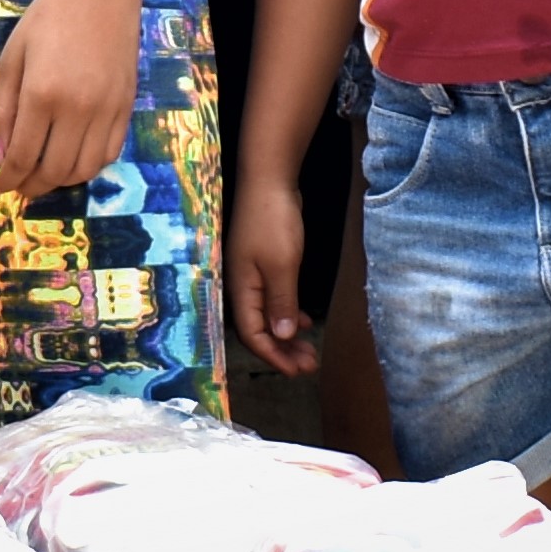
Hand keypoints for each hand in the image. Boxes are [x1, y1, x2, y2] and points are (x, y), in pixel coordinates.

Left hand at [0, 0, 140, 201]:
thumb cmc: (48, 17)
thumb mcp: (13, 57)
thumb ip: (4, 108)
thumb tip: (3, 153)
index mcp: (41, 95)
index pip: (23, 156)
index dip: (9, 179)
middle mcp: (77, 109)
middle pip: (54, 170)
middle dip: (32, 187)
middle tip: (20, 187)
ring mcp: (107, 110)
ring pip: (85, 168)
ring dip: (61, 181)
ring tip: (45, 176)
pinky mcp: (126, 106)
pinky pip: (110, 152)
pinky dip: (90, 166)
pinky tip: (74, 159)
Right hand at [224, 159, 315, 376]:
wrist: (268, 180)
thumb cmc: (272, 221)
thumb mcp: (282, 265)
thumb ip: (281, 302)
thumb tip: (281, 337)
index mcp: (241, 289)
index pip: (252, 335)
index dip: (274, 356)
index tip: (297, 370)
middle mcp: (242, 286)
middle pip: (259, 329)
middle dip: (283, 351)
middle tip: (309, 365)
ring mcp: (251, 275)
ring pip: (267, 315)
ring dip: (287, 334)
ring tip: (309, 349)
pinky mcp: (262, 264)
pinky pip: (272, 299)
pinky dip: (287, 313)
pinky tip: (303, 320)